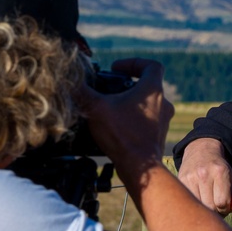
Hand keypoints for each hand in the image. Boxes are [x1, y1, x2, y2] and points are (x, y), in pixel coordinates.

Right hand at [76, 58, 173, 172]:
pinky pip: (146, 121)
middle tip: (109, 90)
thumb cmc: (123, 136)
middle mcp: (163, 104)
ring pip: (147, 105)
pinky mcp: (157, 136)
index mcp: (153, 91)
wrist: (140, 167)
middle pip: (147, 85)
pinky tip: (115, 126)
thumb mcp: (96, 108)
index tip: (116, 68)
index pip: (151, 65)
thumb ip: (82, 92)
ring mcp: (162, 121)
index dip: (133, 63)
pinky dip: (132, 120)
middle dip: (127, 85)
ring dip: (130, 103)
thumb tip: (68, 79)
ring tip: (110, 109)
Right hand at [177, 137, 231, 215]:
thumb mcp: (230, 180)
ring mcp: (191, 177)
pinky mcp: (181, 180)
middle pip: (210, 206)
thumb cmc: (218, 170)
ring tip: (207, 201)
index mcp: (220, 172)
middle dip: (215, 210)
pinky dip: (195, 203)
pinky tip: (198, 198)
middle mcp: (204, 174)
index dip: (225, 209)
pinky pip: (189, 201)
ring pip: (198, 205)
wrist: (201, 151)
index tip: (224, 206)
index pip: (222, 203)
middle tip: (216, 205)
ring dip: (204, 208)